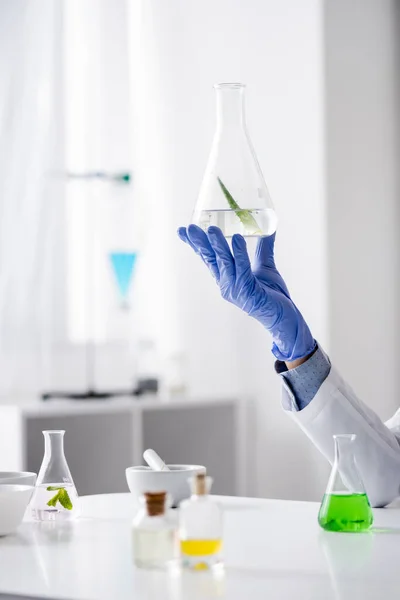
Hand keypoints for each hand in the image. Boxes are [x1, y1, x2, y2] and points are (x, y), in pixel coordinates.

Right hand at [177, 224, 315, 361]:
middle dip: (199, 243)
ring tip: (212, 229)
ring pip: (224, 262)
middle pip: (210, 259)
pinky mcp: (247, 291)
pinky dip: (239, 253)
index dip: (195, 244)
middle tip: (189, 228)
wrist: (284, 316)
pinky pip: (242, 268)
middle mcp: (226, 283)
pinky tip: (237, 239)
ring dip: (217, 245)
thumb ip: (264, 247)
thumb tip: (268, 228)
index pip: (207, 258)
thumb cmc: (272, 294)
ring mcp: (235, 289)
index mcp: (226, 277)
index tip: (183, 231)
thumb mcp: (265, 266)